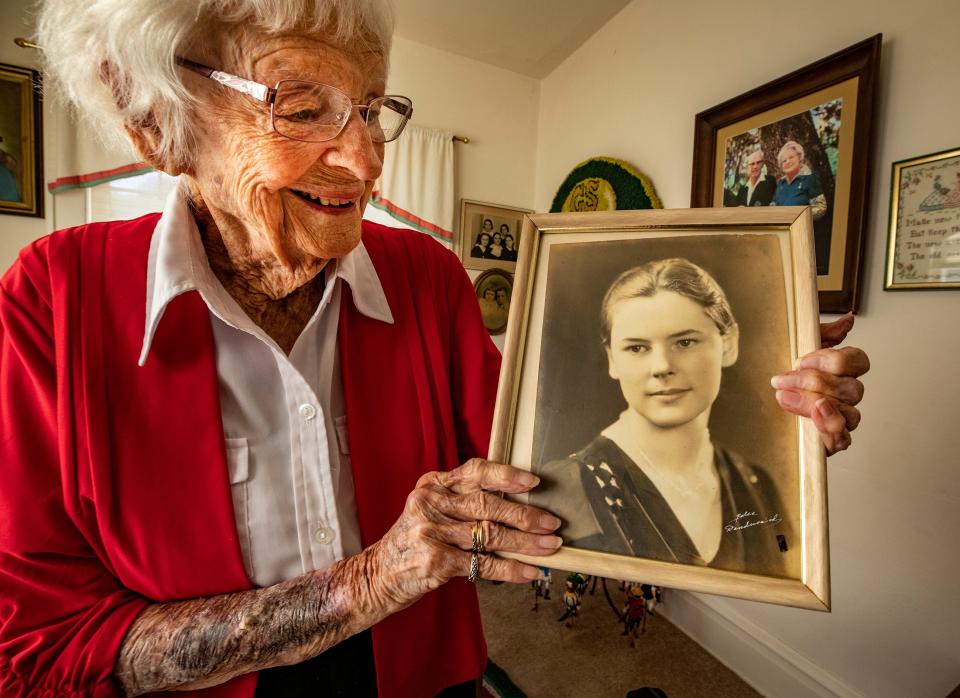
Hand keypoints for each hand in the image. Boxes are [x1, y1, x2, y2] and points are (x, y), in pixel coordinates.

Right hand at [364, 459, 560, 610]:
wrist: (376, 576)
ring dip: (525, 543)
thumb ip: (462, 503)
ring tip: (549, 547)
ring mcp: (431, 532)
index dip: (506, 475)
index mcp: (432, 485)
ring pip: (490, 534)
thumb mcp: (430, 511)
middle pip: (487, 504)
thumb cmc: (413, 542)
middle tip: (551, 523)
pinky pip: (483, 563)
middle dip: (525, 514)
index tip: (532, 482)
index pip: (475, 471)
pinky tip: (529, 571)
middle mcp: (430, 503)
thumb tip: (518, 508)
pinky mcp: (435, 560)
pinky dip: (511, 568)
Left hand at [771, 313, 869, 454]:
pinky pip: (843, 439)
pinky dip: (831, 427)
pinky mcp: (833, 441)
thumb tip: (848, 320)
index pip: (859, 361)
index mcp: (843, 372)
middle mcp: (847, 396)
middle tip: (783, 380)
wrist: (763, 410)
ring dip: (814, 403)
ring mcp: (843, 419)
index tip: (800, 361)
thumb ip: (823, 335)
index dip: (833, 360)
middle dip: (815, 382)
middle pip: (851, 388)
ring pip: (849, 412)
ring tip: (787, 398)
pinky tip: (816, 416)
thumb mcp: (798, 350)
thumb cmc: (787, 378)